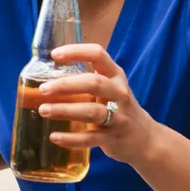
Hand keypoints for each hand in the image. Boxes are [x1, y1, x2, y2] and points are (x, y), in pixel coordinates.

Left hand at [35, 44, 158, 165]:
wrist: (146, 139)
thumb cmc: (119, 109)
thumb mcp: (111, 89)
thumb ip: (87, 82)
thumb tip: (48, 77)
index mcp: (115, 76)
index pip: (98, 55)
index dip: (76, 52)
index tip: (55, 54)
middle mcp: (119, 93)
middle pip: (94, 83)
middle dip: (66, 85)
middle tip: (43, 89)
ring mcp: (118, 117)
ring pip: (92, 111)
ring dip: (65, 110)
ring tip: (44, 110)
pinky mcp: (113, 138)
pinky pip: (90, 138)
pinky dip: (71, 139)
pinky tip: (55, 137)